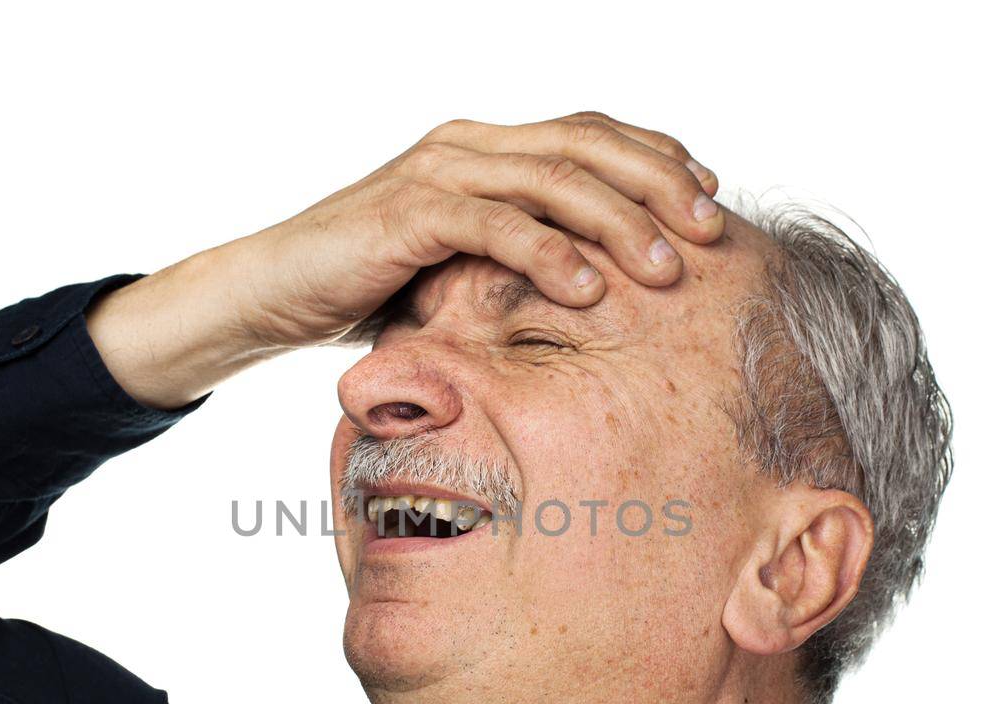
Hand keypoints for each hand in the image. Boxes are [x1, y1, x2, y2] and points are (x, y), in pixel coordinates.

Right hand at [235, 110, 724, 347]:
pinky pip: (494, 224)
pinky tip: (589, 290)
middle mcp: (468, 145)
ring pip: (551, 178)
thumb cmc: (369, 286)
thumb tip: (597, 289)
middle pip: (586, 143)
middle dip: (658, 184)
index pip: (589, 133)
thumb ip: (517, 255)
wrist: (272, 293)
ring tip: (665, 270)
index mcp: (486, 149)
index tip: (709, 199)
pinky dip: (548, 253)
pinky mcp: (408, 212)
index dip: (656, 157)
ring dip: (618, 223)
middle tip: (709, 231)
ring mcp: (438, 172)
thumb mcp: (460, 265)